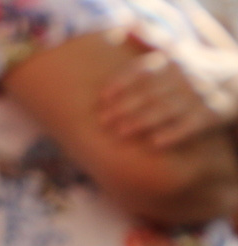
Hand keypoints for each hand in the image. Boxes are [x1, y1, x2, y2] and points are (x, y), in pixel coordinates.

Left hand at [98, 35, 237, 147]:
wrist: (235, 80)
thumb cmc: (192, 67)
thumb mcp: (174, 49)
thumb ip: (148, 38)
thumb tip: (124, 21)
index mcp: (173, 61)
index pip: (146, 69)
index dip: (123, 81)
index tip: (103, 96)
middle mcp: (185, 77)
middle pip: (151, 92)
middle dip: (126, 106)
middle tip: (103, 120)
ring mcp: (198, 96)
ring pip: (167, 109)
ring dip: (142, 121)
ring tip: (120, 132)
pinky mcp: (210, 114)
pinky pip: (190, 125)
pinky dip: (173, 134)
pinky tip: (155, 143)